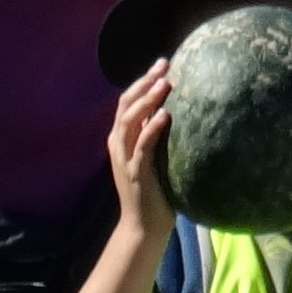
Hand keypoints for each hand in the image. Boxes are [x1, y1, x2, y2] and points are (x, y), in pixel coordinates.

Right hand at [102, 62, 177, 239]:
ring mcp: (125, 159)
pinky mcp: (135, 173)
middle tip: (164, 65)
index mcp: (121, 140)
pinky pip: (142, 146)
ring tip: (164, 83)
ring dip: (147, 100)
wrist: (143, 228)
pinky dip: (152, 128)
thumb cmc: (154, 194)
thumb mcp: (153, 159)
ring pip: (129, 121)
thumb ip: (155, 138)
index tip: (162, 64)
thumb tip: (173, 114)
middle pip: (125, 105)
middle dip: (143, 83)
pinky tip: (165, 115)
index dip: (142, 82)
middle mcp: (118, 146)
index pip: (127, 103)